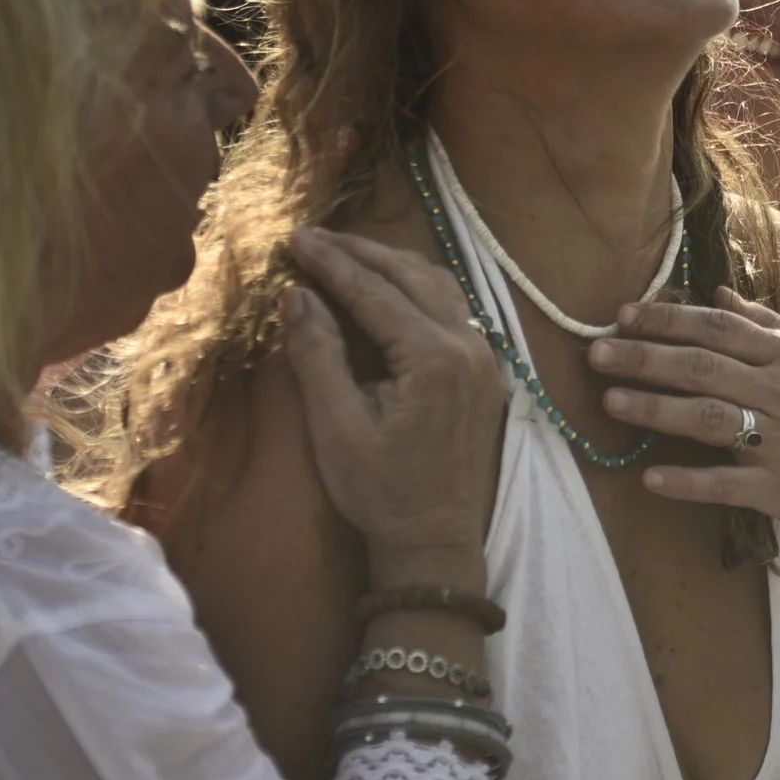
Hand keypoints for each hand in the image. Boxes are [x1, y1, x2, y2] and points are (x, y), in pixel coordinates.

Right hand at [282, 226, 502, 582]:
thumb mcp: (335, 427)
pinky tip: (389, 288)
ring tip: (345, 253)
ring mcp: (484, 357)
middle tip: (313, 236)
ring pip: (438, 286)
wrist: (434, 543)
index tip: (294, 235)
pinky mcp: (485, 372)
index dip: (331, 261)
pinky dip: (417, 287)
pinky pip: (453, 309)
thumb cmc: (379, 491)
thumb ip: (317, 354)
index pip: (373, 291)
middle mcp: (467, 346)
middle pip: (411, 275)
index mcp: (432, 357)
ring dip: (392, 264)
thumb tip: (296, 293)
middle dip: (360, 252)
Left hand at [590, 288, 779, 559]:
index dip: (666, 319)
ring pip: (708, 418)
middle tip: (595, 353)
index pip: (718, 327)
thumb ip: (769, 326)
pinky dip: (686, 480)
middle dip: (643, 357)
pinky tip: (649, 477)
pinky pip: (726, 484)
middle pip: (702, 366)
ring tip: (610, 402)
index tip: (622, 315)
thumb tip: (717, 292)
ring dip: (655, 409)